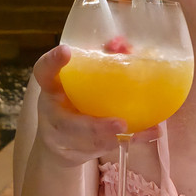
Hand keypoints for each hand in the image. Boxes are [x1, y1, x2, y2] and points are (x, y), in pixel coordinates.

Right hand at [31, 44, 125, 166]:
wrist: (60, 142)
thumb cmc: (73, 101)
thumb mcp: (78, 82)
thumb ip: (99, 63)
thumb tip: (125, 45)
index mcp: (50, 88)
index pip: (43, 72)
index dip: (52, 62)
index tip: (66, 51)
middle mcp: (54, 113)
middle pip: (68, 123)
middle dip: (93, 125)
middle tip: (118, 122)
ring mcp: (65, 136)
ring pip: (86, 141)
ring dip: (108, 137)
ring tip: (127, 129)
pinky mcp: (81, 150)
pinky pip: (107, 147)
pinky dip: (132, 139)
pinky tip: (153, 131)